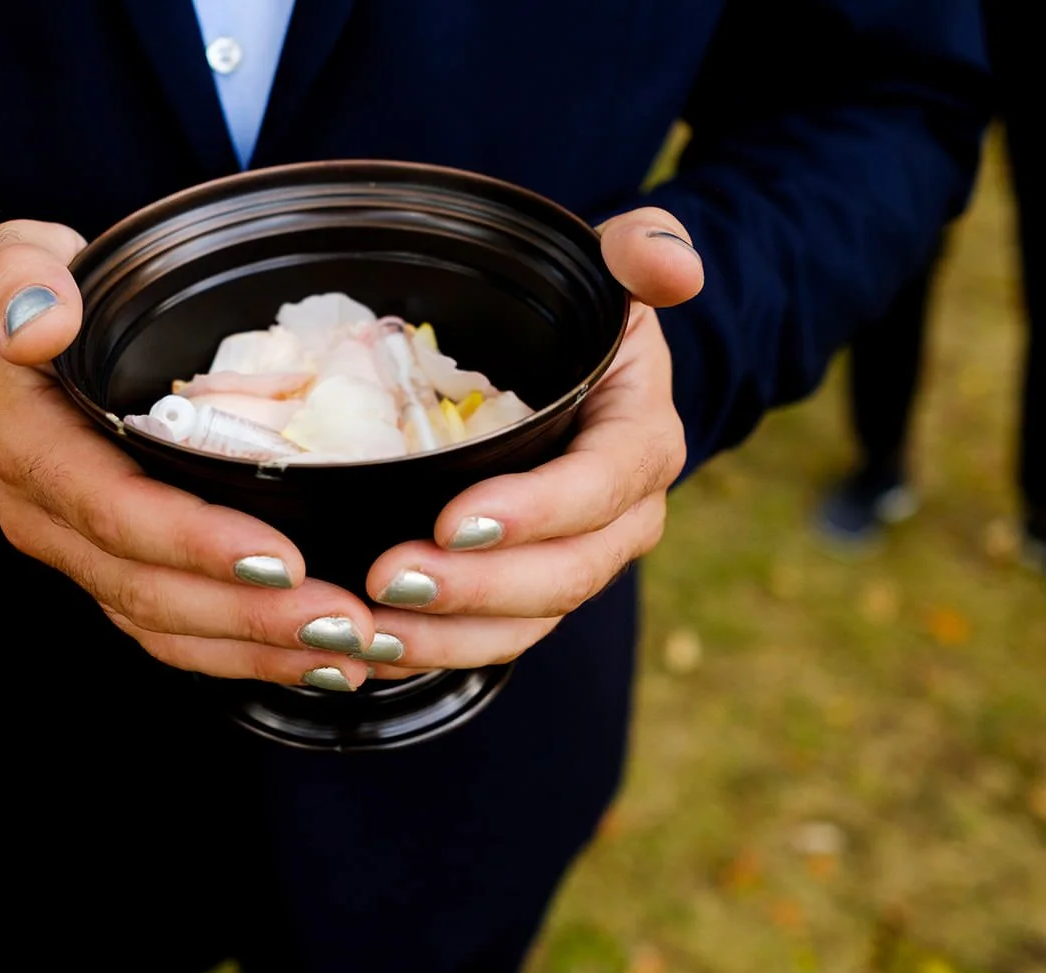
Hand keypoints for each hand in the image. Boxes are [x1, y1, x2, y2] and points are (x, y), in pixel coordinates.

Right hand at [0, 222, 376, 689]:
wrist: (29, 333)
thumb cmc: (37, 292)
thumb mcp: (12, 253)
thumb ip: (17, 272)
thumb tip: (41, 322)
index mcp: (28, 448)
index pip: (111, 508)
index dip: (192, 541)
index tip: (281, 556)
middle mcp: (49, 519)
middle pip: (147, 588)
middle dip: (248, 614)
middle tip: (343, 622)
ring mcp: (83, 554)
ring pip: (166, 626)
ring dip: (258, 648)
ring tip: (351, 651)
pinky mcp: (118, 571)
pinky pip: (178, 631)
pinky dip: (247, 653)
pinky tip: (321, 659)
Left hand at [362, 209, 701, 678]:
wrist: (568, 371)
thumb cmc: (579, 316)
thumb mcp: (609, 267)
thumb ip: (639, 249)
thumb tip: (673, 265)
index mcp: (642, 443)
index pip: (599, 487)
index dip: (534, 512)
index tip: (453, 520)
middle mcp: (621, 518)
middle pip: (563, 574)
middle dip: (476, 587)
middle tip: (389, 578)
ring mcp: (576, 563)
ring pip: (526, 622)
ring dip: (447, 637)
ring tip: (372, 630)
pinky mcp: (530, 594)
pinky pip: (491, 636)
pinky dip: (434, 650)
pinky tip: (372, 650)